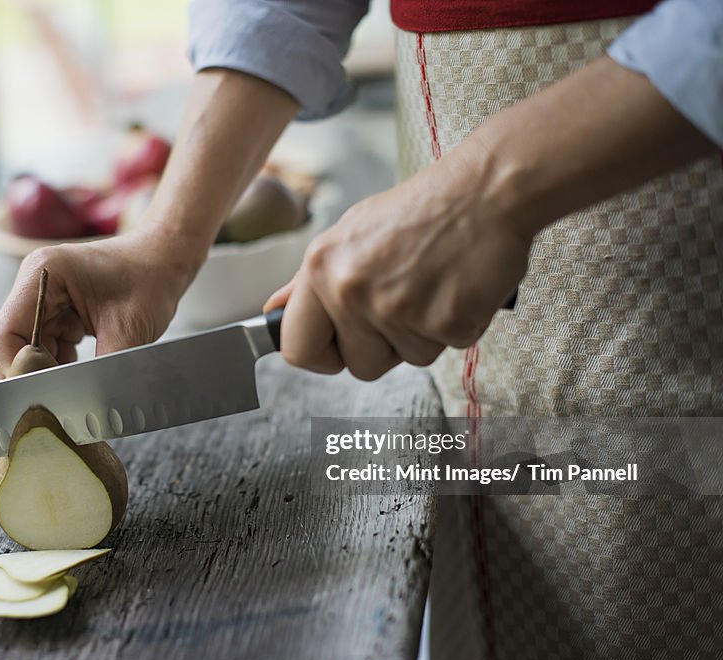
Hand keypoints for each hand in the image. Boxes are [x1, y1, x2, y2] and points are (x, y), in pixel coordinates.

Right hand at [0, 232, 193, 378]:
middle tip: (59, 395)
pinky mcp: (56, 308)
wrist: (164, 260)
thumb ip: (102, 369)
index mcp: (45, 274)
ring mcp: (43, 296)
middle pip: (11, 344)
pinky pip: (44, 345)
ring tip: (76, 380)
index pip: (6, 334)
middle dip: (32, 373)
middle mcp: (36, 282)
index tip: (43, 393)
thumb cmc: (151, 279)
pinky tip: (80, 367)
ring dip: (47, 369)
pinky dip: (58, 362)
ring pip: (27, 348)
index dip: (19, 370)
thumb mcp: (130, 328)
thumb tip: (86, 404)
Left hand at [264, 157, 532, 379]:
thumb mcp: (351, 234)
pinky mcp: (446, 323)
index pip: (296, 348)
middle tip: (404, 299)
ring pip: (407, 359)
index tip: (340, 347)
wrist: (487, 190)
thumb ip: (311, 282)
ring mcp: (399, 310)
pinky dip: (458, 324)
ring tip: (433, 283)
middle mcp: (352, 290)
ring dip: (424, 333)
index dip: (320, 356)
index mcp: (321, 268)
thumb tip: (274, 312)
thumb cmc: (421, 211)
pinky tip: (458, 286)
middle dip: (383, 345)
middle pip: (359, 366)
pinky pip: (447, 348)